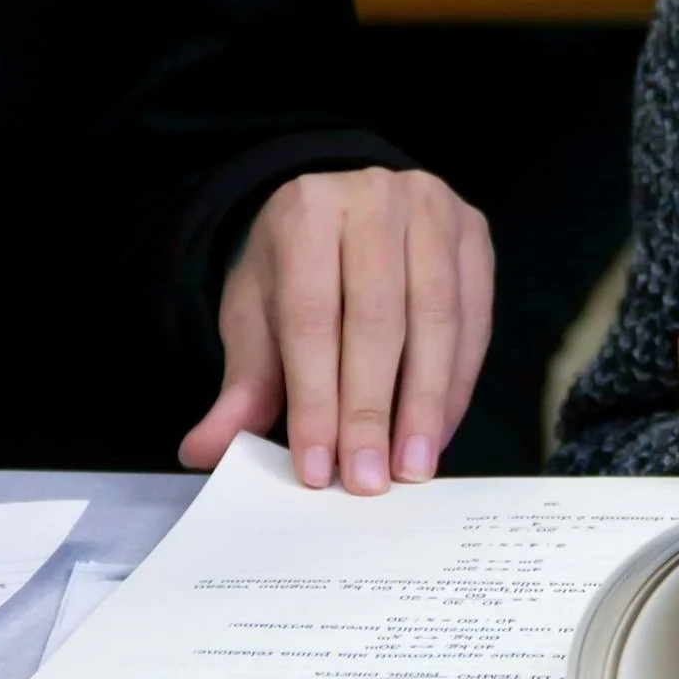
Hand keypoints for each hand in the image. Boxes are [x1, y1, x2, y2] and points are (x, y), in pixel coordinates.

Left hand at [178, 168, 492, 493]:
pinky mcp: (475, 236)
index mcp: (307, 210)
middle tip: (368, 480)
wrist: (344, 214)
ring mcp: (433, 211)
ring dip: (424, 405)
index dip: (315, 399)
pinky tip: (436, 432)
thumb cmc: (298, 272)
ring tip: (411, 469)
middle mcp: (374, 198)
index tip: (318, 468)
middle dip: (370, 410)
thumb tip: (203, 450)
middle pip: (377, 320)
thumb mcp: (257, 317)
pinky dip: (456, 385)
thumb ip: (242, 385)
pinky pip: (473, 321)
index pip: (311, 317)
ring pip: (435, 322)